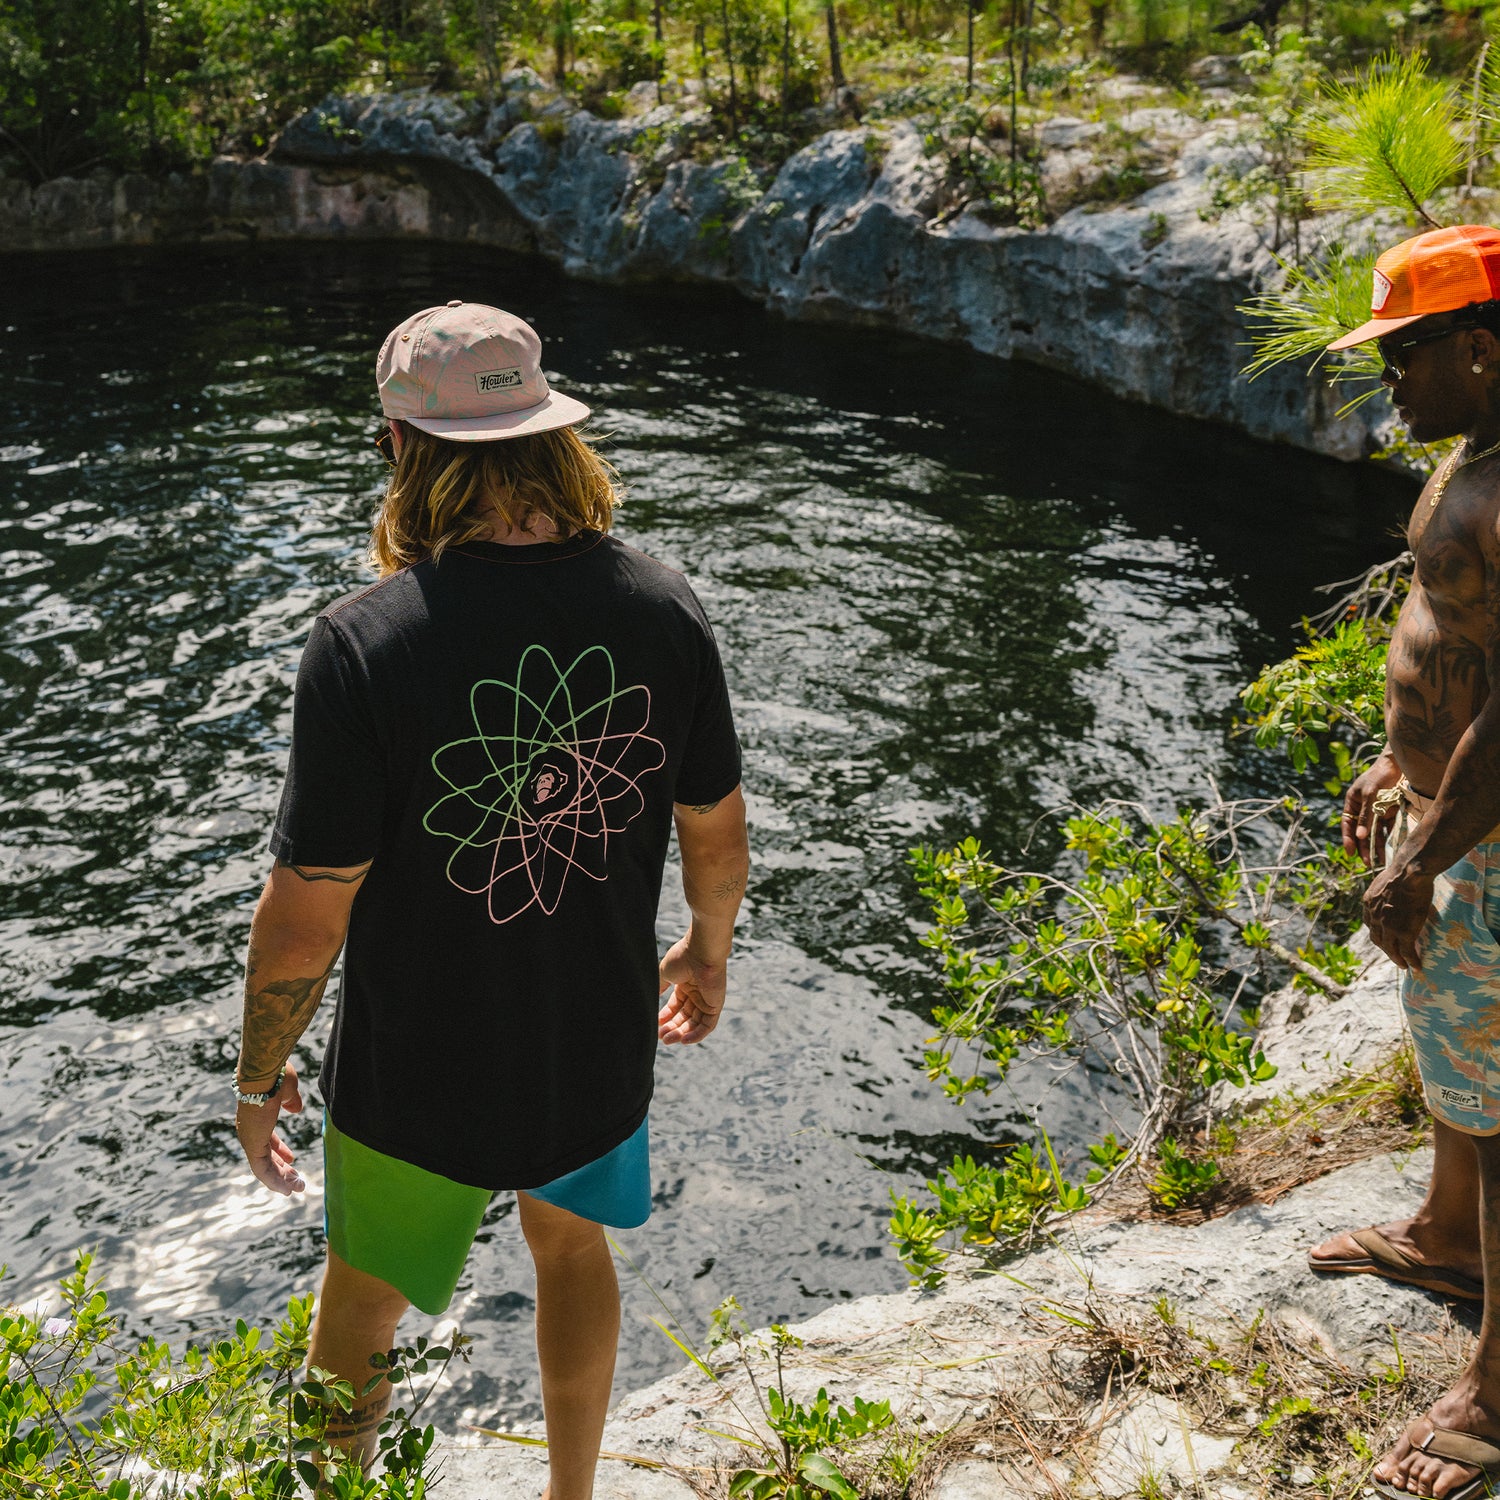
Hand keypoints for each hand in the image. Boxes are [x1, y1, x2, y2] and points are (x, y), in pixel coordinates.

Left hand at [235, 1062, 306, 1194]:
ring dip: (280, 1180)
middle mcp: (250, 1133)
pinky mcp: (252, 1145)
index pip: (266, 1142)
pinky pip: (262, 1169)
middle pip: (265, 1158)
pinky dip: (274, 1180)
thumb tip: (296, 1109)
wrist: (263, 1074)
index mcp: (256, 1120)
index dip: (280, 1152)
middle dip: (282, 1171)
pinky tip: (287, 1188)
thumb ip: (291, 1101)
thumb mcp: (288, 1091)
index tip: (291, 1160)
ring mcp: (250, 1140)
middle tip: (296, 1181)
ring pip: (264, 1168)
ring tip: (296, 1189)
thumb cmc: (275, 1077)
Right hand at [658, 937, 726, 1044]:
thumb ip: (659, 986)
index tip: (655, 1023)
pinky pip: (707, 1025)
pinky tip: (684, 1040)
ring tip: (667, 1039)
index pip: (675, 1006)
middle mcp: (696, 994)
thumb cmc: (682, 958)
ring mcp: (706, 1000)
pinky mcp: (716, 1005)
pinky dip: (697, 1035)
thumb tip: (649, 998)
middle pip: (684, 1017)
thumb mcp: (665, 973)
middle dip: (671, 1028)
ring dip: (681, 1033)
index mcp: (685, 985)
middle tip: (661, 1036)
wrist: (700, 951)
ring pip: (694, 1024)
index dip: (665, 1016)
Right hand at [1341, 751, 1402, 867]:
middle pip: (1362, 832)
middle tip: (1367, 863)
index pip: (1348, 825)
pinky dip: (1389, 838)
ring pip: (1375, 833)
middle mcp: (1363, 809)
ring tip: (1380, 861)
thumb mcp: (1369, 795)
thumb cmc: (1378, 776)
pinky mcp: (1390, 811)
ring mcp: (1377, 811)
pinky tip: (1391, 849)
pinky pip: (1389, 827)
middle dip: (1364, 848)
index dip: (1348, 839)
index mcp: (1352, 803)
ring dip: (1377, 846)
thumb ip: (1365, 816)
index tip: (1350, 853)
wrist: (1398, 765)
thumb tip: (1360, 837)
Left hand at [1363, 860, 1436, 970]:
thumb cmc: (1403, 871)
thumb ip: (1388, 892)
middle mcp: (1374, 917)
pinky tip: (1416, 966)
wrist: (1409, 873)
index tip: (1384, 938)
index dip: (1377, 933)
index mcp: (1368, 903)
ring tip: (1404, 966)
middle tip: (1394, 956)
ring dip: (1397, 959)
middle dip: (1386, 949)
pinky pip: (1407, 951)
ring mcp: (1388, 926)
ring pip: (1391, 949)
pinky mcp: (1403, 932)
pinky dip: (1411, 960)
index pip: (1370, 924)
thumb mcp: (1386, 882)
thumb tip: (1402, 895)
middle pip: (1378, 939)